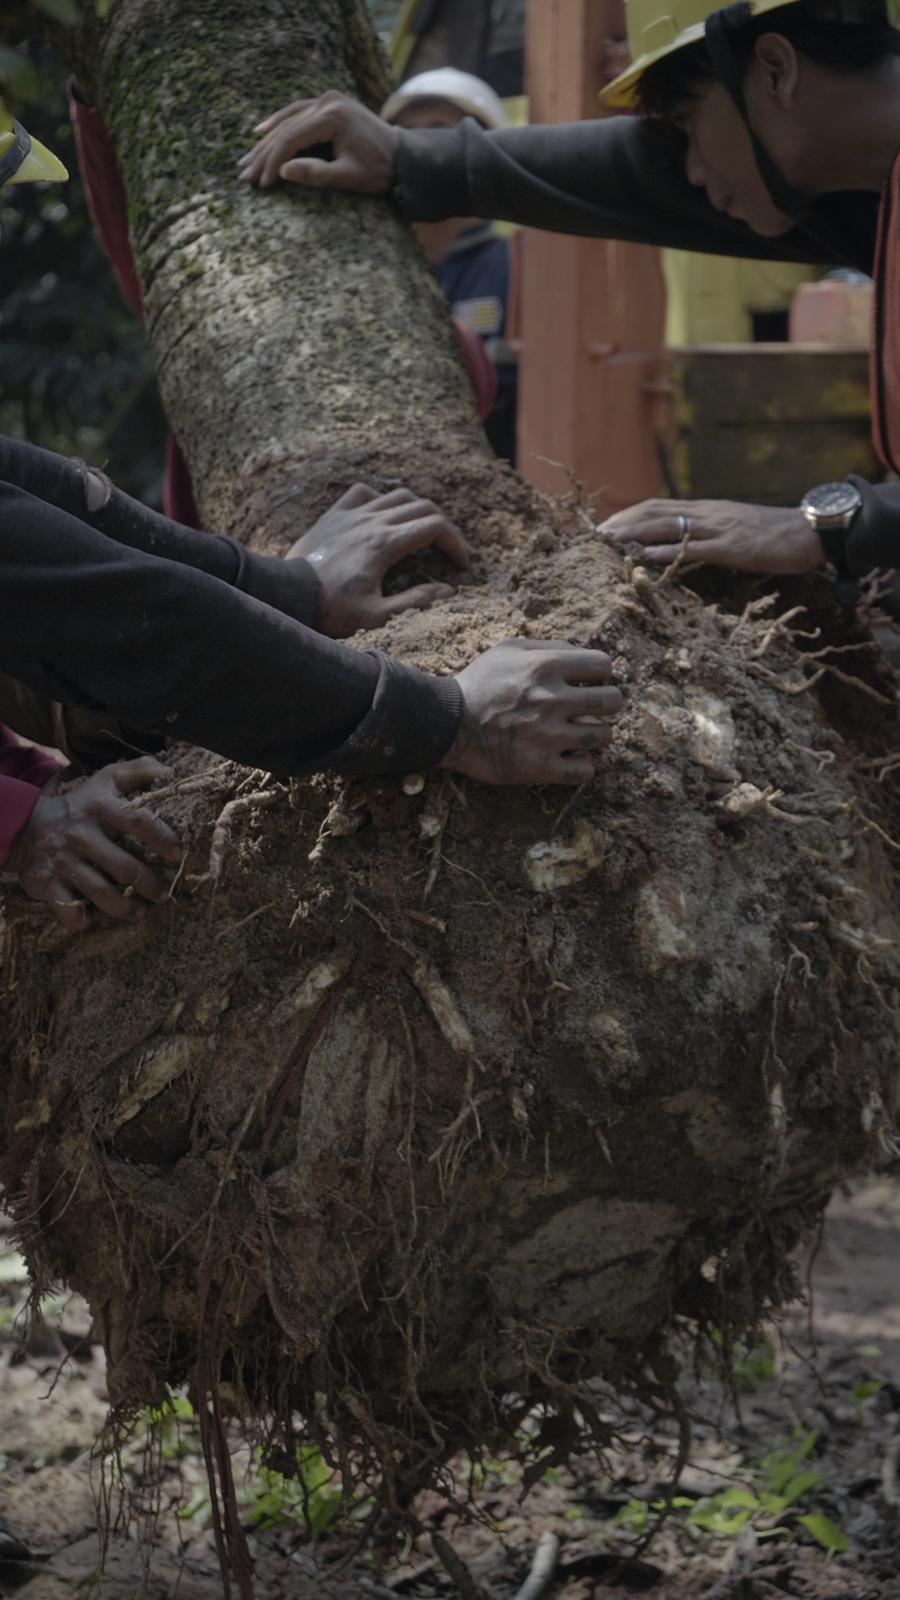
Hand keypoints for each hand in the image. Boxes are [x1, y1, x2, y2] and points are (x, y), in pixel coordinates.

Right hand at [8, 757, 181, 930]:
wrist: (26, 827)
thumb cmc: (80, 806)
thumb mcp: (105, 780)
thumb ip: (138, 771)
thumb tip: (170, 771)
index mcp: (100, 808)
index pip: (137, 821)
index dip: (162, 839)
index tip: (178, 855)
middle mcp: (82, 835)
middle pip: (123, 867)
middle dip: (149, 884)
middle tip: (164, 895)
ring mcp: (64, 861)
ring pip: (100, 893)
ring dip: (126, 908)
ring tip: (141, 914)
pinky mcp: (48, 884)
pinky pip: (70, 910)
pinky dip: (86, 920)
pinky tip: (100, 919)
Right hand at [238, 90, 397, 191]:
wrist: (403, 155)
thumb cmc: (379, 170)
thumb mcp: (349, 177)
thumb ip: (316, 174)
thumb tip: (283, 171)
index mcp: (333, 117)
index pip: (292, 139)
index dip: (273, 161)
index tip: (261, 182)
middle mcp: (328, 101)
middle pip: (286, 128)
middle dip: (264, 154)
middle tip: (244, 174)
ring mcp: (328, 99)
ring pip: (288, 120)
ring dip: (266, 141)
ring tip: (246, 160)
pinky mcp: (329, 103)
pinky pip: (297, 112)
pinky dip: (279, 123)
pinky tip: (261, 131)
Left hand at [289, 483, 470, 637]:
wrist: (288, 594)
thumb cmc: (331, 609)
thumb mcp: (378, 616)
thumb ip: (416, 601)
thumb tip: (449, 591)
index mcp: (385, 544)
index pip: (435, 528)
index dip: (456, 543)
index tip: (462, 564)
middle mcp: (372, 521)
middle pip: (423, 508)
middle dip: (445, 528)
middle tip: (450, 551)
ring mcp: (352, 514)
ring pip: (398, 495)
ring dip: (419, 510)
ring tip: (424, 532)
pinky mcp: (335, 514)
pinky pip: (363, 492)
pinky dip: (381, 498)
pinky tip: (383, 515)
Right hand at [442, 639, 622, 785]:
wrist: (446, 724)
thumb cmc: (479, 683)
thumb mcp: (508, 650)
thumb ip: (548, 647)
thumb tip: (581, 654)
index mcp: (546, 667)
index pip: (604, 665)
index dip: (601, 674)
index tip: (589, 683)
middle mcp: (552, 700)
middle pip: (613, 701)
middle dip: (607, 704)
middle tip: (590, 710)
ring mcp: (548, 736)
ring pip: (604, 736)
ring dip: (596, 735)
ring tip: (580, 735)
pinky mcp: (540, 767)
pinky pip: (585, 771)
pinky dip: (582, 766)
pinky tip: (570, 759)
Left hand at [600, 498, 823, 575]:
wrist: (810, 531)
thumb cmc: (772, 535)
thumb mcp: (733, 529)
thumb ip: (706, 534)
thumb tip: (680, 545)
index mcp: (706, 510)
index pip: (658, 506)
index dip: (628, 515)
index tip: (602, 526)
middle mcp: (706, 514)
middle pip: (654, 511)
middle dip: (621, 522)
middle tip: (592, 536)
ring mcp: (718, 528)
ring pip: (668, 525)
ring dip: (634, 533)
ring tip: (607, 542)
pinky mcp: (732, 547)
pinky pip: (693, 548)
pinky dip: (666, 551)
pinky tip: (644, 556)